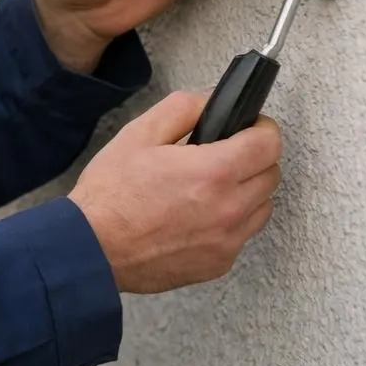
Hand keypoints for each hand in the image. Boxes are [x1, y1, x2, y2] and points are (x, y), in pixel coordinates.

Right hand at [67, 91, 282, 293]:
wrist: (92, 248)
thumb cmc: (111, 193)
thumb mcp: (139, 134)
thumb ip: (183, 108)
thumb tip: (213, 102)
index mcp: (213, 172)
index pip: (269, 143)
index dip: (262, 128)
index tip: (249, 127)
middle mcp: (229, 209)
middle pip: (272, 174)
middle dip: (254, 158)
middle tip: (223, 154)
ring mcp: (227, 241)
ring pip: (262, 206)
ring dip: (246, 191)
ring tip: (209, 187)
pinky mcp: (218, 263)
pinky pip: (241, 235)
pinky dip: (230, 221)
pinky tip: (197, 215)